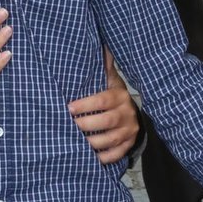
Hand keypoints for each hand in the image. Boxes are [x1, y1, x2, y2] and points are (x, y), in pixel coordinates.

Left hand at [67, 49, 140, 163]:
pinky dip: (104, 157)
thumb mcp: (110, 79)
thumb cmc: (113, 95)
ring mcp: (129, 130)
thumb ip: (104, 65)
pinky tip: (91, 156)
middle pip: (107, 121)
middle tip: (71, 125)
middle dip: (87, 124)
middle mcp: (127, 113)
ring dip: (93, 142)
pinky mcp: (129, 144)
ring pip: (111, 138)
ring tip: (77, 142)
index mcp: (120, 95)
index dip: (86, 104)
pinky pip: (117, 154)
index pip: (103, 100)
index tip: (69, 107)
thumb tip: (102, 44)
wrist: (132, 113)